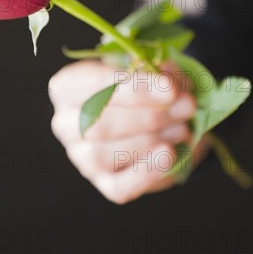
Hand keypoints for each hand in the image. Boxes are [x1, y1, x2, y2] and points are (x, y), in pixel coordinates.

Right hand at [49, 60, 196, 203]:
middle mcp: (65, 123)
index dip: (135, 88)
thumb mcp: (145, 67)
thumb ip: (155, 70)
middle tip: (187, 107)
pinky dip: (146, 172)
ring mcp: (81, 156)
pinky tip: (169, 155)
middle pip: (101, 123)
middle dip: (150, 116)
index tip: (170, 89)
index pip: (94, 86)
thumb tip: (170, 82)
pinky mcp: (103, 182)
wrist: (148, 116)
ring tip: (182, 128)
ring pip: (107, 153)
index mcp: (68, 86)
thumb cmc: (139, 85)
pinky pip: (119, 186)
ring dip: (152, 140)